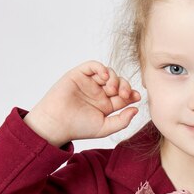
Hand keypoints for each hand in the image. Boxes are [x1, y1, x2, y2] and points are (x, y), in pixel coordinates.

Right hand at [23, 60, 140, 145]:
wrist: (56, 124)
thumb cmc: (78, 128)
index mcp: (107, 105)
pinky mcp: (79, 75)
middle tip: (125, 94)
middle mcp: (99, 92)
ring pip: (108, 73)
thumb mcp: (105, 128)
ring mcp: (89, 83)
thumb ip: (122, 121)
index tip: (136, 97)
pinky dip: (101, 68)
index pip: (124, 96)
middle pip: (119, 83)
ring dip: (115, 78)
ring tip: (112, 88)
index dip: (132, 94)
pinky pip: (93, 66)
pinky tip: (104, 77)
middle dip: (125, 86)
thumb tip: (136, 109)